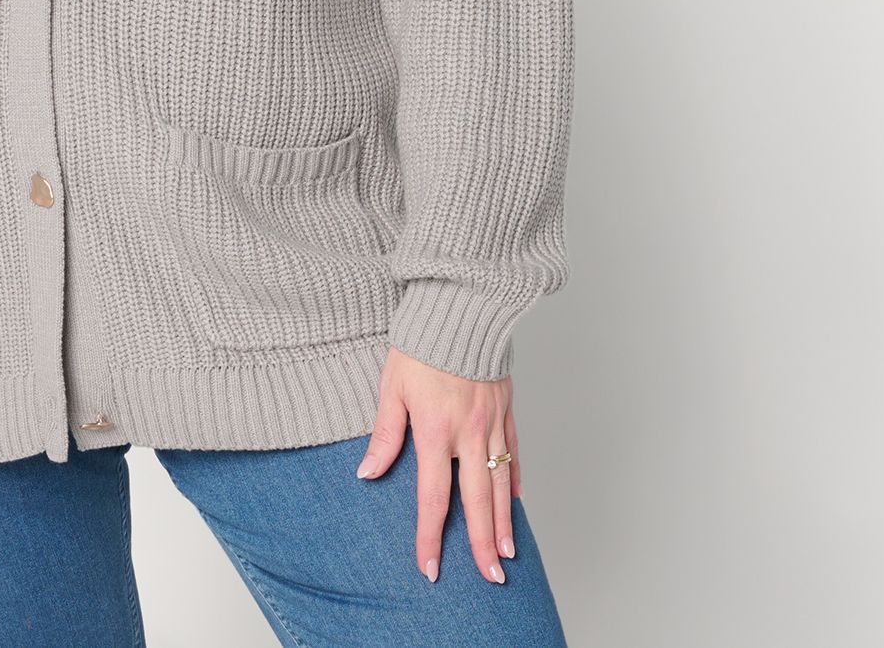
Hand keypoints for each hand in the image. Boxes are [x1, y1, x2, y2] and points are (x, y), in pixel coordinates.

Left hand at [356, 347, 520, 585]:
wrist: (461, 305)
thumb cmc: (420, 343)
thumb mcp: (392, 386)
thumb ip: (385, 434)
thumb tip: (368, 473)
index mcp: (436, 430)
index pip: (433, 497)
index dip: (431, 536)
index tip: (429, 568)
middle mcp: (469, 433)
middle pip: (477, 501)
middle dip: (482, 544)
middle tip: (490, 578)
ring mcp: (492, 423)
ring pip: (501, 483)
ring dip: (505, 522)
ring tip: (507, 554)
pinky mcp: (506, 408)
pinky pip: (513, 452)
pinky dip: (514, 479)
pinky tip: (515, 502)